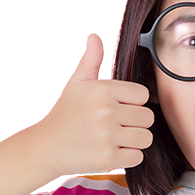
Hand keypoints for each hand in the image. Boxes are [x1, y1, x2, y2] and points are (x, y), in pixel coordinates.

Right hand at [32, 33, 153, 177]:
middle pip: (147, 117)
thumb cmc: (65, 113)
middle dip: (135, 123)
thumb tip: (93, 36)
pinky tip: (113, 151)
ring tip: (117, 138)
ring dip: (135, 140)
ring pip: (146, 138)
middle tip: (118, 126)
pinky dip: (128, 156)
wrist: (46, 146)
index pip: (142, 95)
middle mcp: (105, 111)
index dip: (134, 103)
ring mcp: (107, 136)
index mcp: (101, 90)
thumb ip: (90, 60)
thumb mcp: (76, 83)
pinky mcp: (108, 158)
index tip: (120, 108)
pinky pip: (138, 157)